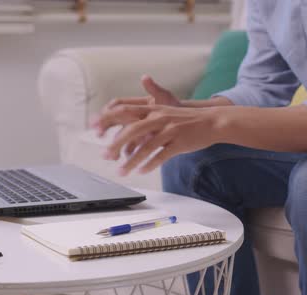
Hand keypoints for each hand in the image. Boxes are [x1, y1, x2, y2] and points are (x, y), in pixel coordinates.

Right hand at [92, 75, 181, 154]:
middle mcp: (133, 115)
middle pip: (113, 120)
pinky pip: (130, 146)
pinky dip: (127, 152)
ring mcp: (137, 128)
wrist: (185, 121)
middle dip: (105, 128)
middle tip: (98, 134)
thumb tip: (145, 77)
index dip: (108, 110)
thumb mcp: (165, 98)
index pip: (117, 105)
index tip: (103, 115)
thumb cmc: (174, 108)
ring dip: (114, 144)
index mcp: (136, 104)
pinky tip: (125, 159)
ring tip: (111, 153)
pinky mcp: (142, 140)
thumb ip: (154, 89)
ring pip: (120, 136)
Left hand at [97, 105, 223, 175]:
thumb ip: (144, 117)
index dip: (108, 119)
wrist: (212, 121)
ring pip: (146, 146)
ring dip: (132, 161)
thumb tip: (125, 125)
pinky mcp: (180, 142)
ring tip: (121, 172)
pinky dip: (150, 164)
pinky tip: (142, 171)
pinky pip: (161, 155)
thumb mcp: (163, 112)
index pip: (124, 111)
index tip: (94, 129)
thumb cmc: (184, 120)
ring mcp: (170, 130)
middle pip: (132, 129)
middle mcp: (159, 117)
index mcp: (152, 109)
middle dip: (116, 144)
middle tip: (105, 156)